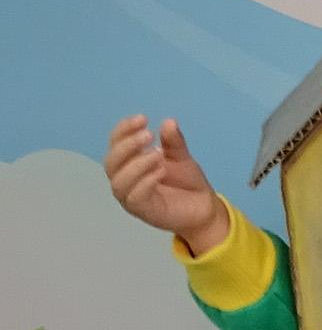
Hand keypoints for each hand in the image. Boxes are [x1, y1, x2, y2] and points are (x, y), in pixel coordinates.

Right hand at [105, 115, 229, 253]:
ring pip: (119, 182)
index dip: (123, 130)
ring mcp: (131, 197)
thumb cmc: (185, 181)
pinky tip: (161, 170)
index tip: (142, 118)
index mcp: (129, 163)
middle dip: (127, 146)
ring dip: (137, 164)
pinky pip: (135, 198)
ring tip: (158, 154)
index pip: (115, 144)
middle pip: (111, 162)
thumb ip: (173, 142)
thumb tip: (168, 122)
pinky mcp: (143, 211)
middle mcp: (124, 180)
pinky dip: (145, 181)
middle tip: (148, 134)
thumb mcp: (181, 157)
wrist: (203, 207)